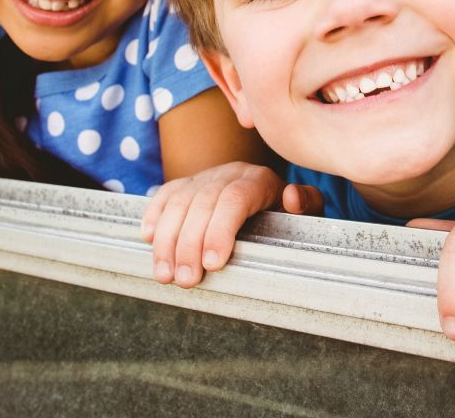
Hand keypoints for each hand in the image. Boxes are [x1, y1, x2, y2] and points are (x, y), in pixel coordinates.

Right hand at [140, 163, 323, 287]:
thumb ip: (307, 204)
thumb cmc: (288, 215)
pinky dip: (154, 215)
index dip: (220, 230)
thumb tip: (292, 196)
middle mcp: (229, 173)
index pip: (235, 199)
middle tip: (185, 280)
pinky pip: (165, 195)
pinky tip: (147, 238)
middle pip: (202, 204)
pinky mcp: (186, 184)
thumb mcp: (307, 212)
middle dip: (189, 245)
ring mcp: (205, 177)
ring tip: (164, 275)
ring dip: (167, 240)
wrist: (269, 193)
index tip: (212, 263)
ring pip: (179, 202)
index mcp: (259, 180)